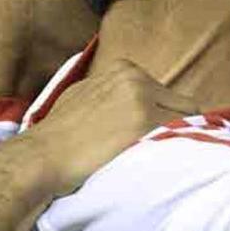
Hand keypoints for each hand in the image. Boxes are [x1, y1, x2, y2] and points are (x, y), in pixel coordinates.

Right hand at [13, 59, 195, 195]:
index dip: (163, 118)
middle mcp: (136, 77)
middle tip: (161, 149)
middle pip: (182, 104)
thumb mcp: (86, 94)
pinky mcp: (145, 121)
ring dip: (177, 138)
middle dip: (175, 126)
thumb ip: (113, 91)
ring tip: (158, 156)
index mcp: (124, 69)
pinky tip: (160, 161)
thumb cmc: (59, 133)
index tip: (155, 135)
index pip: (165, 93)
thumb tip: (137, 99)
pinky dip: (176, 149)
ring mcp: (142, 97)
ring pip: (187, 120)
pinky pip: (180, 136)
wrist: (42, 155)